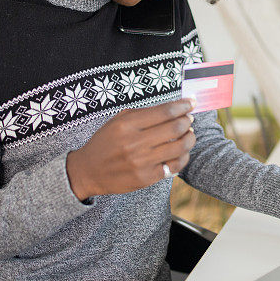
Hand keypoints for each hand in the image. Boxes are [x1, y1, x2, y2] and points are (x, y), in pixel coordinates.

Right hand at [66, 97, 196, 199]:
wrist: (88, 171)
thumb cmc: (106, 142)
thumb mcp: (118, 121)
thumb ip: (144, 113)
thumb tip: (174, 109)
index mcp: (127, 124)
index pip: (164, 111)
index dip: (182, 105)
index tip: (190, 103)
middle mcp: (135, 142)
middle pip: (175, 127)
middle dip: (187, 121)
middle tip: (189, 119)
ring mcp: (141, 162)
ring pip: (179, 147)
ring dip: (190, 138)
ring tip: (189, 134)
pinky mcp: (146, 178)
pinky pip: (174, 166)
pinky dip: (183, 156)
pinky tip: (182, 151)